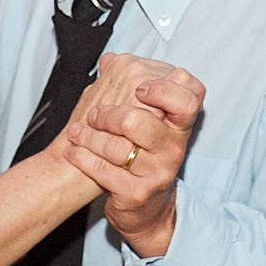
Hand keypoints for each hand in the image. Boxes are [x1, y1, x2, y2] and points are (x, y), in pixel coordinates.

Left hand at [65, 54, 204, 258]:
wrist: (143, 206)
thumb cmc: (142, 155)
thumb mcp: (147, 122)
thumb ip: (133, 88)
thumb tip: (109, 59)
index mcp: (178, 125)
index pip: (190, 97)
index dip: (164, 88)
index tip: (139, 88)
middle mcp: (173, 148)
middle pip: (139, 120)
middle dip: (107, 115)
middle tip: (95, 115)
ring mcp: (157, 172)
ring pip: (115, 147)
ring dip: (87, 137)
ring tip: (76, 133)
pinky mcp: (137, 193)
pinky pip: (103, 170)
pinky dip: (82, 158)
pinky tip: (75, 151)